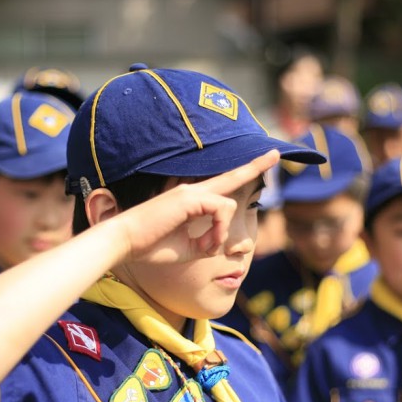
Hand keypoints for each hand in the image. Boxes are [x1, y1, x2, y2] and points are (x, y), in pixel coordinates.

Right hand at [114, 150, 278, 264]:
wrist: (125, 243)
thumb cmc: (152, 247)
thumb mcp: (188, 248)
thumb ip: (208, 242)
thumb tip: (221, 242)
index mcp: (191, 201)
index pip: (221, 184)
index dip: (242, 174)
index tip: (259, 163)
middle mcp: (193, 191)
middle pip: (232, 176)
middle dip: (256, 165)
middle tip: (276, 152)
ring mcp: (191, 192)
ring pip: (228, 207)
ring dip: (220, 234)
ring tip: (203, 247)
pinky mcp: (189, 197)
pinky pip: (220, 211)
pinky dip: (217, 232)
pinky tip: (203, 243)